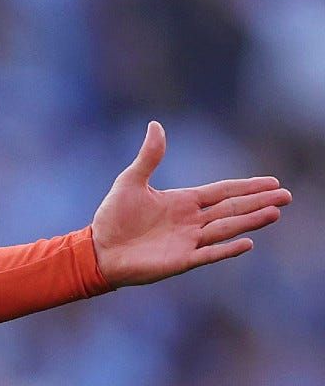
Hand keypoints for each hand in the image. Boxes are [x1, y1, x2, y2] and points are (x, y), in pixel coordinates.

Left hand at [91, 121, 290, 287]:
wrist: (98, 250)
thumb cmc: (112, 218)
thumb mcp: (131, 181)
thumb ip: (149, 156)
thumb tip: (155, 125)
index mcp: (183, 202)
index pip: (223, 191)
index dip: (247, 186)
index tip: (272, 181)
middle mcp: (191, 221)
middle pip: (232, 208)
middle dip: (259, 201)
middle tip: (287, 196)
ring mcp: (188, 241)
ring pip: (226, 228)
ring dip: (250, 221)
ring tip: (275, 213)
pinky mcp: (181, 260)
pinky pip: (209, 253)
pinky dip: (227, 249)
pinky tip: (248, 242)